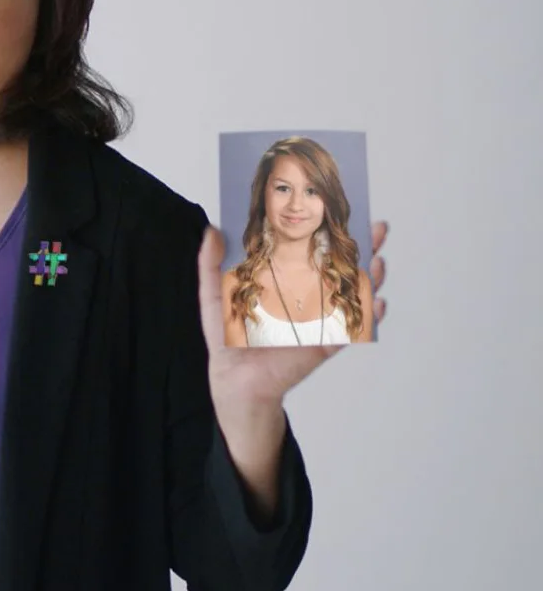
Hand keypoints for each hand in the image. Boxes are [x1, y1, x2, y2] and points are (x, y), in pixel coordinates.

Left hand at [197, 221, 388, 405]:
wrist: (233, 378)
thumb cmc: (226, 339)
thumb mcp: (214, 294)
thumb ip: (210, 263)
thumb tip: (213, 230)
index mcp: (285, 281)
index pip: (312, 251)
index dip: (327, 232)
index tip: (339, 212)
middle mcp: (307, 297)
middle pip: (341, 267)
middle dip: (363, 248)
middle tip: (375, 227)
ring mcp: (319, 320)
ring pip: (355, 294)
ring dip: (373, 277)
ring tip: (379, 260)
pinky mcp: (324, 343)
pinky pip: (355, 330)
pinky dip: (372, 318)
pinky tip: (379, 304)